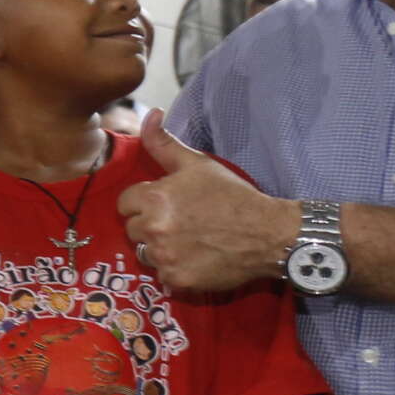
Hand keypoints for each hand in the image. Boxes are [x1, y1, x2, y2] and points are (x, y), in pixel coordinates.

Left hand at [118, 112, 296, 294]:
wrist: (269, 234)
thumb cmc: (233, 196)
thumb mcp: (198, 164)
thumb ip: (165, 143)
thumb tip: (151, 114)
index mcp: (154, 198)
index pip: (125, 204)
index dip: (144, 203)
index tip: (168, 205)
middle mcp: (153, 228)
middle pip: (132, 230)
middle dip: (150, 226)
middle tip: (182, 223)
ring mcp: (164, 257)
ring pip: (144, 253)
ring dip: (160, 249)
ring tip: (190, 241)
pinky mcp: (177, 280)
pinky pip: (162, 275)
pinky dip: (175, 269)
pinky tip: (196, 259)